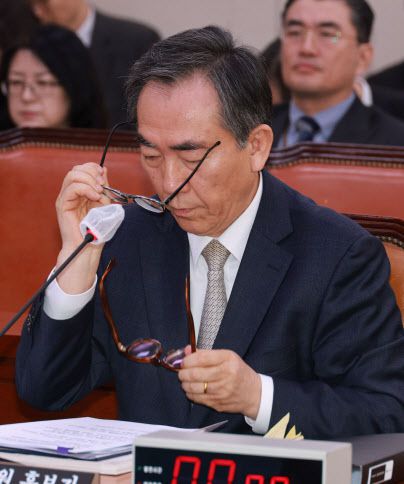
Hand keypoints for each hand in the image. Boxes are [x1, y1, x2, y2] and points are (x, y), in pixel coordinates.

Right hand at [55, 163, 109, 292]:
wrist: (90, 246)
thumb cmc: (97, 228)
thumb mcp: (105, 202)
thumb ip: (103, 186)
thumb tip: (103, 169)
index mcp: (80, 191)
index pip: (81, 169)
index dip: (92, 168)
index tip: (103, 175)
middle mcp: (70, 193)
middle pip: (75, 169)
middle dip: (91, 172)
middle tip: (102, 184)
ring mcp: (65, 198)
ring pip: (72, 176)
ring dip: (89, 180)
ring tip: (98, 192)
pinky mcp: (62, 205)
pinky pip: (72, 188)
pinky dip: (86, 189)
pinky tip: (94, 197)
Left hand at [178, 348, 260, 418]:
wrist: (253, 393)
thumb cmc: (238, 372)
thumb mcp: (227, 357)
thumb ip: (205, 353)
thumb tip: (186, 350)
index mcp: (228, 360)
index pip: (202, 358)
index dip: (188, 360)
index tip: (183, 361)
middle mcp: (226, 375)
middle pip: (195, 374)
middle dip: (183, 372)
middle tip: (181, 371)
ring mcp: (221, 391)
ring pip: (194, 387)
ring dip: (184, 383)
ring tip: (185, 380)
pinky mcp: (217, 403)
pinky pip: (197, 398)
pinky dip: (190, 393)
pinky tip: (191, 389)